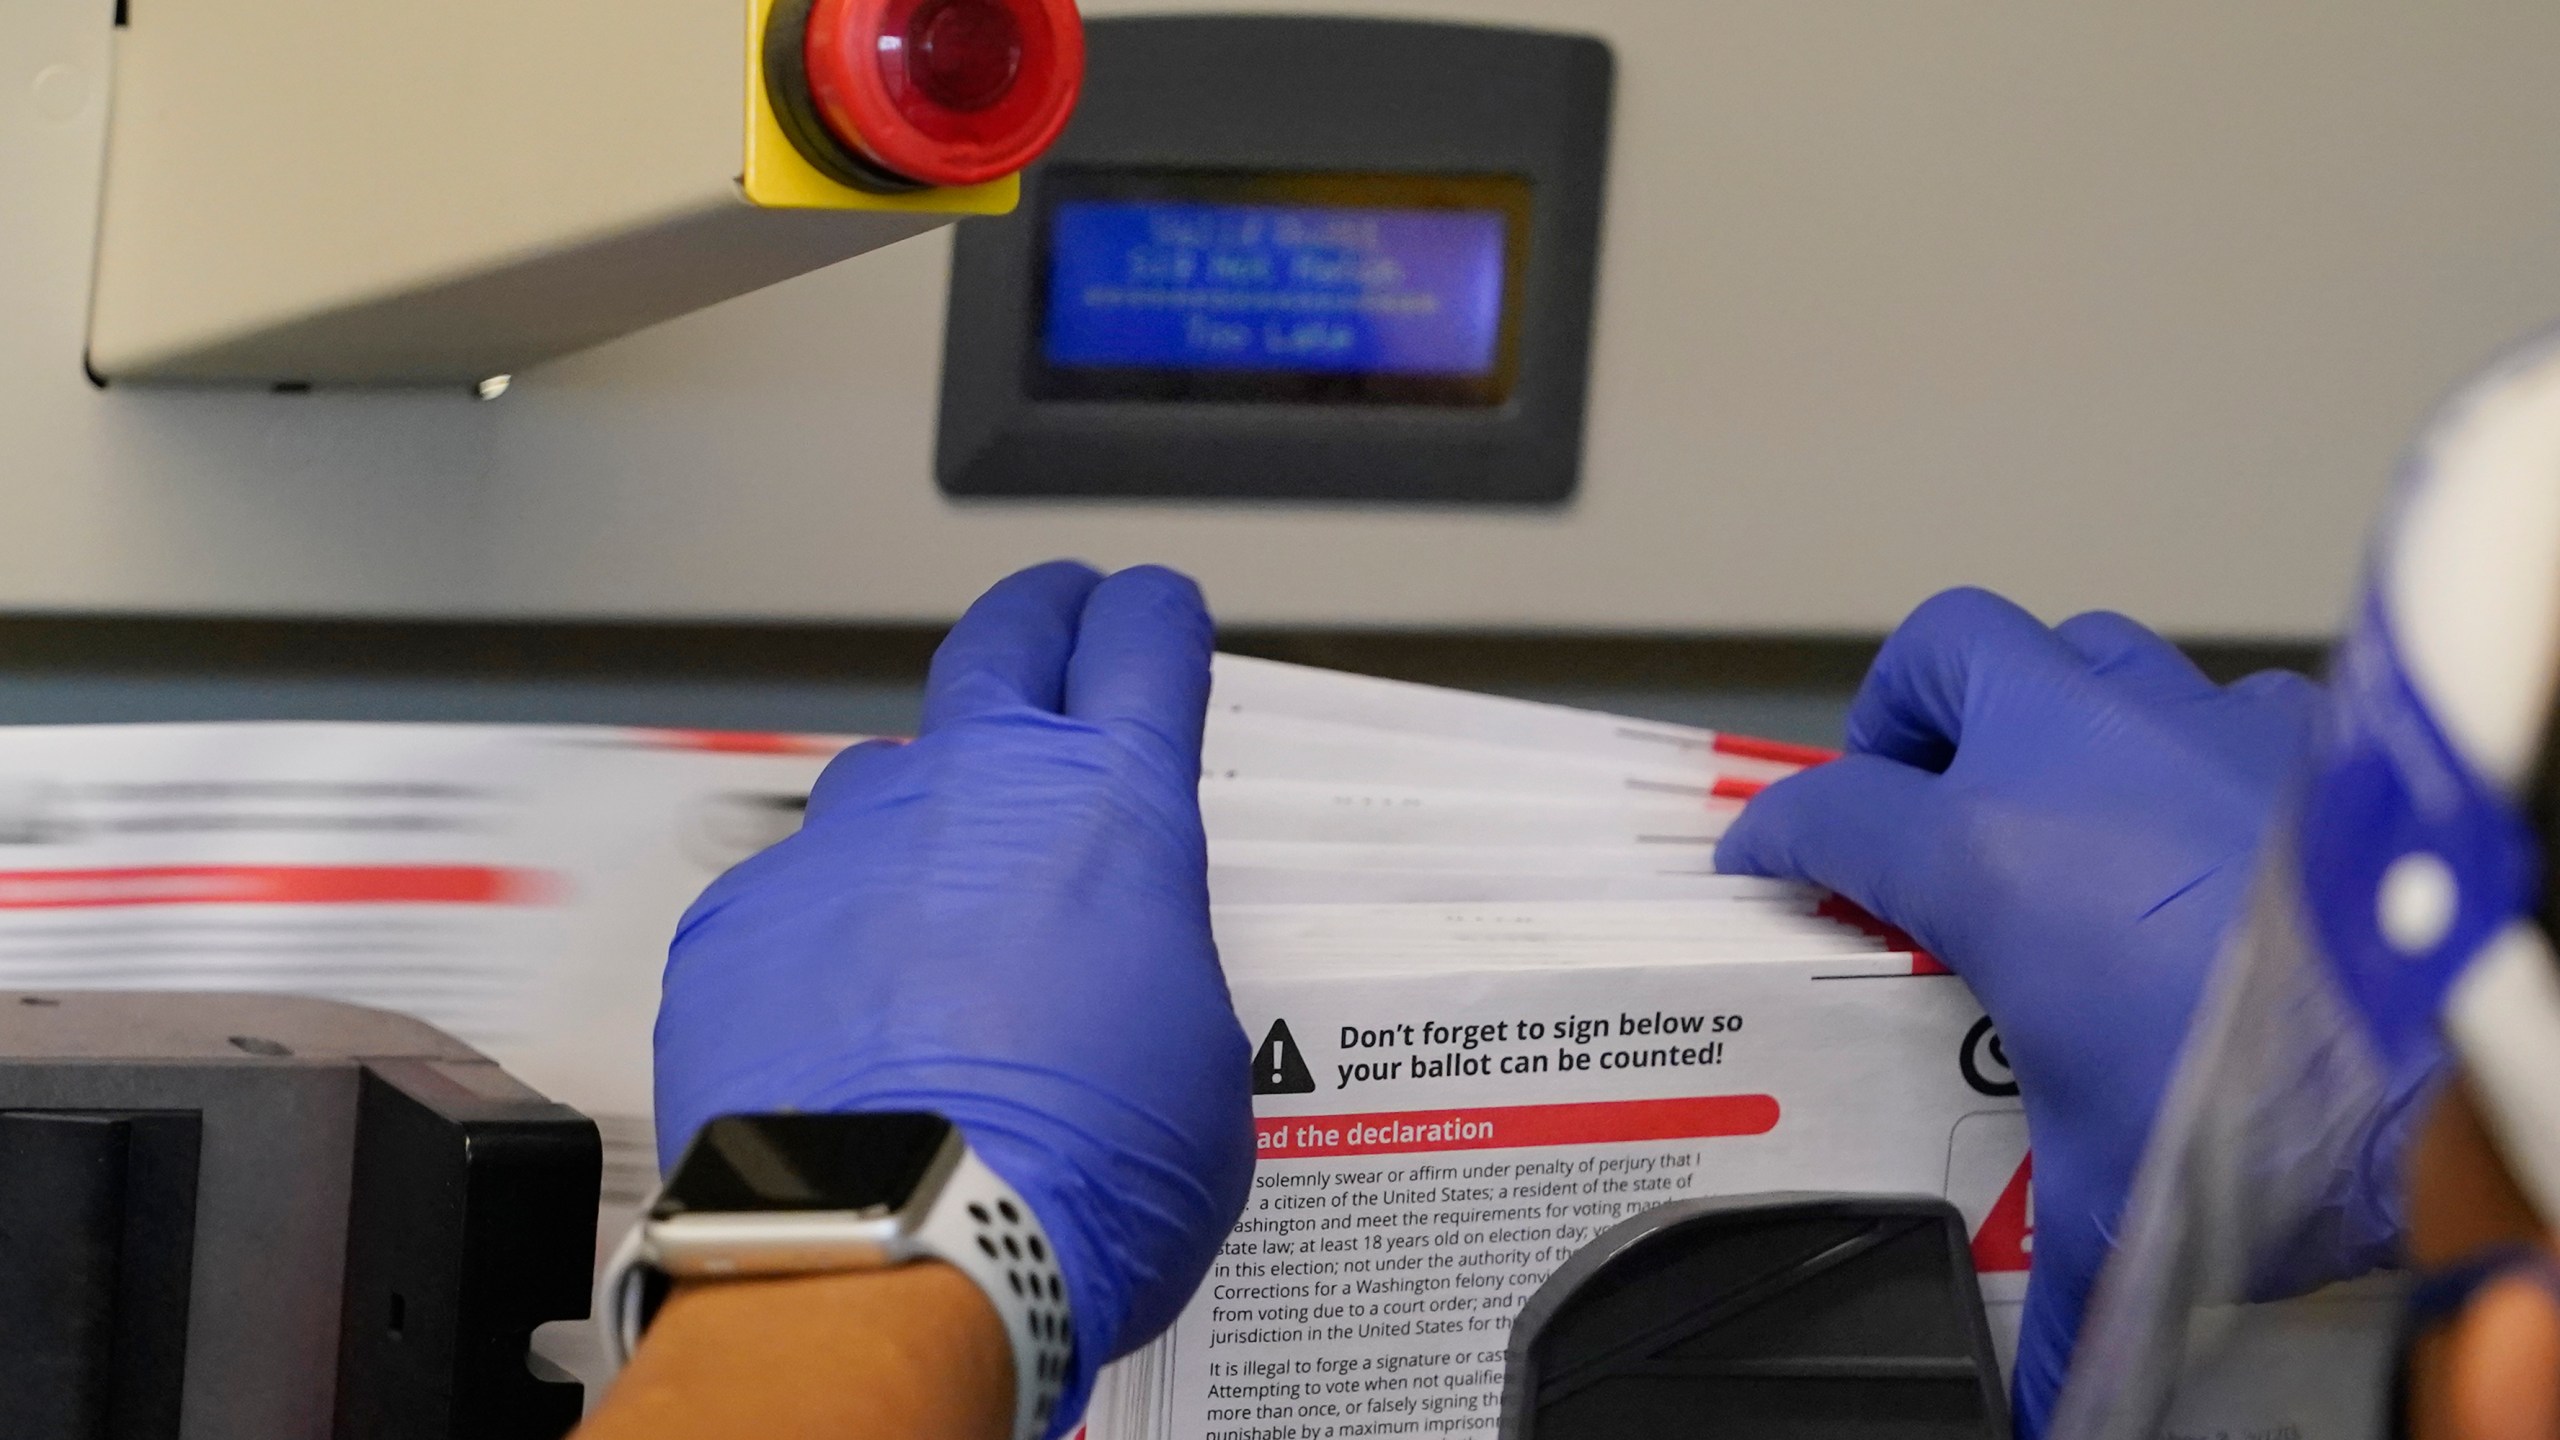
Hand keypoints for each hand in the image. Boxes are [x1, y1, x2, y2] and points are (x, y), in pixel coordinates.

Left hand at [653, 561, 1254, 1435]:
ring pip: (886, 783)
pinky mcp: (736, 923)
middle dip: (1039, 617)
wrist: (895, 1255)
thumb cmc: (1070, 1180)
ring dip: (922, 824)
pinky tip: (847, 1027)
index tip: (1154, 615)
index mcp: (1108, 809)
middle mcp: (968, 791)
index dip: (1156, 619)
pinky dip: (826, 941)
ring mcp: (839, 846)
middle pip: (1001, 642)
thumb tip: (1122, 980)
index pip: (1143, 643)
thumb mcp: (1200, 1070)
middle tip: (1054, 616)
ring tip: (939, 921)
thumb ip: (1157, 973)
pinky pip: (791, 901)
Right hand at [1714, 588, 2322, 1436]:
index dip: (1776, 835)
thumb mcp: (2113, 1193)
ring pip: (2078, 647)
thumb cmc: (2257, 1103)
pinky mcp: (2301, 731)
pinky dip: (2177, 740)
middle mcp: (2078, 753)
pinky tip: (2192, 824)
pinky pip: (2210, 698)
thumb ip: (2048, 1284)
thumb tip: (2031, 1410)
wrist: (2438, 1055)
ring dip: (2038, 705)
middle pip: (1942, 653)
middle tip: (1901, 795)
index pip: (1830, 807)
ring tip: (2039, 792)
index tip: (1762, 863)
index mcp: (1987, 850)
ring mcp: (2194, 722)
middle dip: (1899, 714)